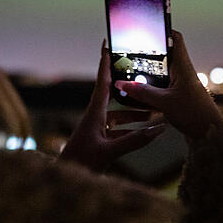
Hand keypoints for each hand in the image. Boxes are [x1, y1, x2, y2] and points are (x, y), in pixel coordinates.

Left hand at [59, 41, 167, 171]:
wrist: (64, 179)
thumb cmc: (81, 163)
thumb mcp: (110, 152)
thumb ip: (134, 141)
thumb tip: (158, 129)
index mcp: (94, 113)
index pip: (102, 81)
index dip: (105, 62)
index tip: (108, 43)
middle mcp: (95, 116)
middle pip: (114, 93)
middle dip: (128, 84)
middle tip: (141, 71)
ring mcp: (97, 128)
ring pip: (119, 113)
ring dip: (134, 111)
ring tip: (153, 108)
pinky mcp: (99, 139)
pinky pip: (119, 128)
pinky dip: (132, 127)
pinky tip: (145, 130)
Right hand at [113, 30, 222, 140]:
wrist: (209, 134)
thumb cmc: (194, 114)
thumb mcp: (164, 102)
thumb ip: (142, 92)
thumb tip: (121, 83)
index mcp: (183, 66)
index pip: (175, 38)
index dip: (161, 29)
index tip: (146, 27)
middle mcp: (182, 71)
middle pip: (164, 53)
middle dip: (147, 52)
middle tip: (128, 52)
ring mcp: (180, 83)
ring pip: (161, 70)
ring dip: (147, 71)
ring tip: (129, 71)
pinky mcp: (177, 95)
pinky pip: (161, 84)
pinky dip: (149, 85)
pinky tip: (138, 90)